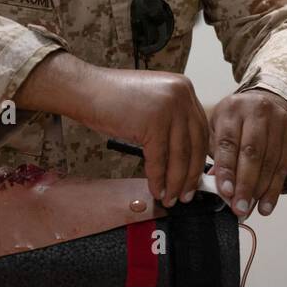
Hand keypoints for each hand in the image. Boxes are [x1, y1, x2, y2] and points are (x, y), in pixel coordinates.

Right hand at [82, 66, 209, 206]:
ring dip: (175, 182)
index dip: (199, 157)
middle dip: (190, 174)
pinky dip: (158, 179)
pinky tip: (155, 190)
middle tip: (186, 194)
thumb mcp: (153, 102)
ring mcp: (169, 107)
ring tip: (170, 198)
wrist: (87, 89)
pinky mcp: (154, 122)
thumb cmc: (114, 99)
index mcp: (184, 88)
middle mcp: (182, 95)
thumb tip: (183, 156)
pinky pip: (159, 159)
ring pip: (179, 154)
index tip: (196, 177)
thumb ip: (172, 120)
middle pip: (195, 143)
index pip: (200, 129)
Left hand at [209, 90, 286, 218]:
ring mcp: (279, 122)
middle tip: (238, 207)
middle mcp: (258, 112)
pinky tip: (265, 206)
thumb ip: (216, 154)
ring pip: (270, 161)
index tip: (225, 192)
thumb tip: (217, 186)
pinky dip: (273, 190)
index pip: (229, 142)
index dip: (227, 169)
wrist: (265, 101)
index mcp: (233, 109)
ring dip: (259, 190)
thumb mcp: (218, 128)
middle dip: (245, 184)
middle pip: (252, 152)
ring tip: (249, 210)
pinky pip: (283, 167)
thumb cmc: (235, 121)